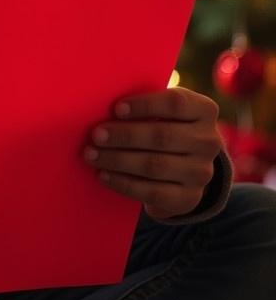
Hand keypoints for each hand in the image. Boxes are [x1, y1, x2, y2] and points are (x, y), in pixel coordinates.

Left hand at [84, 87, 221, 218]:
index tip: (116, 109)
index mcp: (204, 110)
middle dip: (124, 136)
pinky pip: (152, 192)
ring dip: (118, 160)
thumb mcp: (166, 110)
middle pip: (162, 136)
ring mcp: (201, 172)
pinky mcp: (189, 197)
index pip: (176, 103)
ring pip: (154, 165)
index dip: (145, 105)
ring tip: (91, 154)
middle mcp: (208, 141)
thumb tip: (103, 101)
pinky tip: (103, 175)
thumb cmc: (166, 125)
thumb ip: (146, 103)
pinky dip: (123, 183)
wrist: (188, 165)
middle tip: (96, 135)